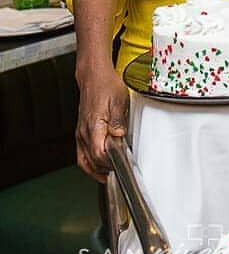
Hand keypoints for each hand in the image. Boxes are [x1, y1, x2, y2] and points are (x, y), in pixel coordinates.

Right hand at [75, 64, 128, 182]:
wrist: (93, 77)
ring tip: (109, 176)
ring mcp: (81, 133)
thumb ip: (119, 120)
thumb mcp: (119, 101)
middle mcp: (84, 133)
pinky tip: (98, 165)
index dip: (110, 164)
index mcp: (93, 127)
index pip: (99, 154)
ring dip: (95, 171)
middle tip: (119, 174)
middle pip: (91, 161)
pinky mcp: (81, 132)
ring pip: (84, 160)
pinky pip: (82, 153)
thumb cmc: (106, 86)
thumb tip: (119, 135)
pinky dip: (89, 163)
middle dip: (105, 170)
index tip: (122, 166)